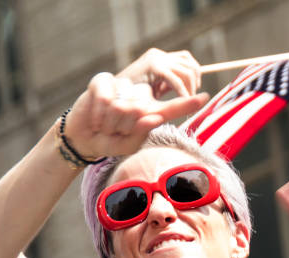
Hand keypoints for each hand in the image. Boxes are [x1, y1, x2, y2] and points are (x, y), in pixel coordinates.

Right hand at [61, 47, 207, 160]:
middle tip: (116, 130)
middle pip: (141, 107)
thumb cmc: (111, 142)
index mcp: (150, 113)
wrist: (85, 138)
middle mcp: (139, 97)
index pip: (173, 107)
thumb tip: (155, 116)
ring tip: (106, 124)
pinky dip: (99, 112)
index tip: (204, 97)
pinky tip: (96, 116)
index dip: (187, 103)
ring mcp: (122, 86)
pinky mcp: (103, 81)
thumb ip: (142, 132)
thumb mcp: (129, 144)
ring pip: (123, 103)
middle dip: (126, 124)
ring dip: (112, 120)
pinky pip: (106, 97)